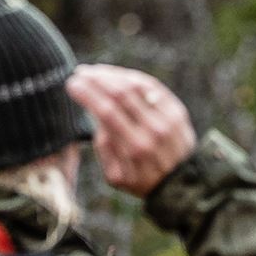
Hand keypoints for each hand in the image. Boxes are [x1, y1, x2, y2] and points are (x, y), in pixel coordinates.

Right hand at [67, 63, 197, 196]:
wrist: (184, 184)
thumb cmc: (143, 180)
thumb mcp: (117, 177)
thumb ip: (104, 150)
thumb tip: (97, 119)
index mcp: (135, 148)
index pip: (107, 111)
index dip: (88, 94)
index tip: (72, 84)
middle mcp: (153, 130)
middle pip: (120, 94)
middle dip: (95, 80)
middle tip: (79, 73)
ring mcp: (167, 118)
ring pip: (136, 86)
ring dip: (111, 75)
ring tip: (94, 71)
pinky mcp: (177, 110)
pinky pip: (152, 86)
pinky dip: (131, 77)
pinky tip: (116, 75)